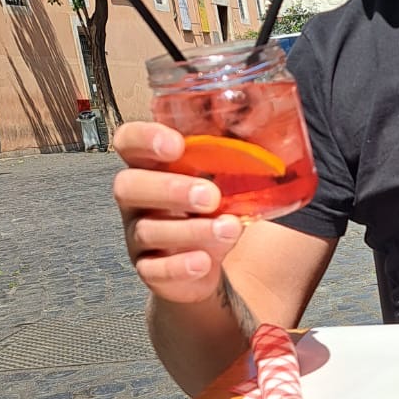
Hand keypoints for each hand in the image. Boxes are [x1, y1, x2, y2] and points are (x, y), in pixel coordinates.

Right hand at [113, 122, 243, 304]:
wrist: (204, 260)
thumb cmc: (209, 209)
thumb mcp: (222, 178)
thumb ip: (235, 154)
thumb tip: (271, 129)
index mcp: (151, 166)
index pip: (129, 142)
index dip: (144, 139)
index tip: (176, 144)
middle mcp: (137, 199)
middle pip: (127, 186)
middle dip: (169, 188)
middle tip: (210, 195)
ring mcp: (139, 235)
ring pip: (148, 230)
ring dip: (191, 230)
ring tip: (228, 228)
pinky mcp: (150, 269)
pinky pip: (155, 269)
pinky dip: (180, 266)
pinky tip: (204, 261)